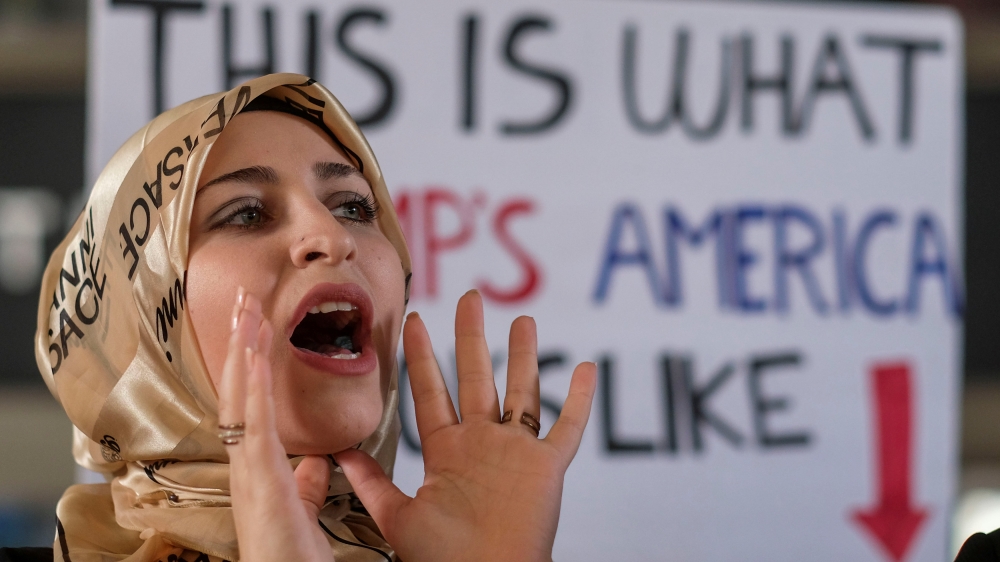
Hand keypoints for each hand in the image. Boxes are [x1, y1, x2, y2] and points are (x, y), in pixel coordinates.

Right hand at [218, 288, 333, 561]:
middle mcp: (243, 464)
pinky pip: (254, 425)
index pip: (249, 402)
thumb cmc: (293, 556)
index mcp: (256, 468)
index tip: (256, 326)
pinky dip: (255, 387)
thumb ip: (306, 481)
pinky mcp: (259, 480)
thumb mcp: (302, 508)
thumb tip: (317, 459)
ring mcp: (247, 470)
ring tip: (248, 310)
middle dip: (243, 344)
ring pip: (241, 399)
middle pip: (239, 390)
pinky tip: (258, 355)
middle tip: (246, 299)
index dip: (252, 362)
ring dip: (245, 352)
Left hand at [336, 290, 597, 561]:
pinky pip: (567, 427)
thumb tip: (337, 451)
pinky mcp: (546, 468)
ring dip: (524, 356)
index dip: (422, 355)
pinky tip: (586, 369)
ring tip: (524, 319)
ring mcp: (515, 452)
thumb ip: (372, 482)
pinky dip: (580, 400)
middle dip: (472, 336)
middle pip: (476, 376)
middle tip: (469, 297)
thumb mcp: (397, 515)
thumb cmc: (442, 559)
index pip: (431, 390)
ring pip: (521, 391)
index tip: (414, 319)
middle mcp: (481, 443)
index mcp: (446, 450)